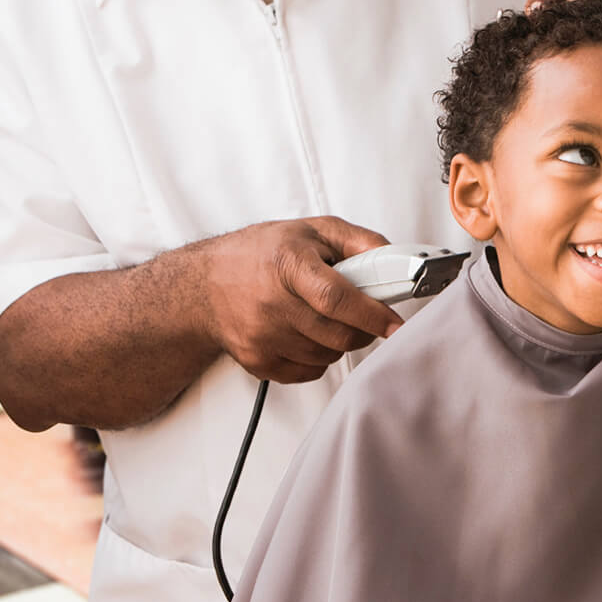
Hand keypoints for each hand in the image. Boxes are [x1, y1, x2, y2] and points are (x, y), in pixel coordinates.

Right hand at [199, 216, 401, 383]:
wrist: (204, 284)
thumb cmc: (262, 253)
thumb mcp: (314, 230)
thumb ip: (360, 241)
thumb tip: (396, 260)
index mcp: (288, 263)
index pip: (336, 298)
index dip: (371, 313)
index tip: (395, 323)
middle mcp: (271, 303)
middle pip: (338, 334)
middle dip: (363, 328)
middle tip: (364, 314)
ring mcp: (261, 337)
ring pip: (328, 355)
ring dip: (340, 340)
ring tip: (324, 316)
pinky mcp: (257, 362)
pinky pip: (310, 371)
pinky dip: (319, 355)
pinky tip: (306, 332)